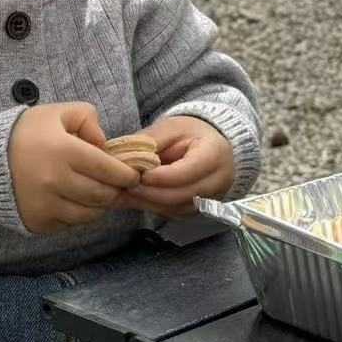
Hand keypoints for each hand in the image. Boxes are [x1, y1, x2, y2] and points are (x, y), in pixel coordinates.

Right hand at [9, 101, 141, 233]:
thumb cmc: (23, 133)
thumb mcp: (56, 113)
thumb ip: (88, 119)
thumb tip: (105, 145)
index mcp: (64, 151)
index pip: (108, 169)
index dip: (126, 174)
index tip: (132, 174)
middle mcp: (56, 181)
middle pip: (102, 195)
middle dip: (115, 190)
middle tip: (118, 185)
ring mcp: (46, 204)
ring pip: (89, 214)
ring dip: (99, 205)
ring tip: (98, 193)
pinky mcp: (38, 221)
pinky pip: (69, 223)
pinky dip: (77, 214)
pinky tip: (74, 200)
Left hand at [108, 115, 234, 219]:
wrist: (208, 145)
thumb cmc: (189, 133)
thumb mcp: (170, 128)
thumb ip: (149, 142)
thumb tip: (123, 158)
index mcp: (215, 153)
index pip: (188, 171)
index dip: (161, 177)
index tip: (139, 175)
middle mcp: (219, 180)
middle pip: (183, 195)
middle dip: (151, 193)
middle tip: (127, 187)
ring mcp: (212, 198)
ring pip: (178, 208)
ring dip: (150, 203)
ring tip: (127, 193)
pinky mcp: (200, 209)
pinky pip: (175, 213)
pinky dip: (154, 207)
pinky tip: (137, 199)